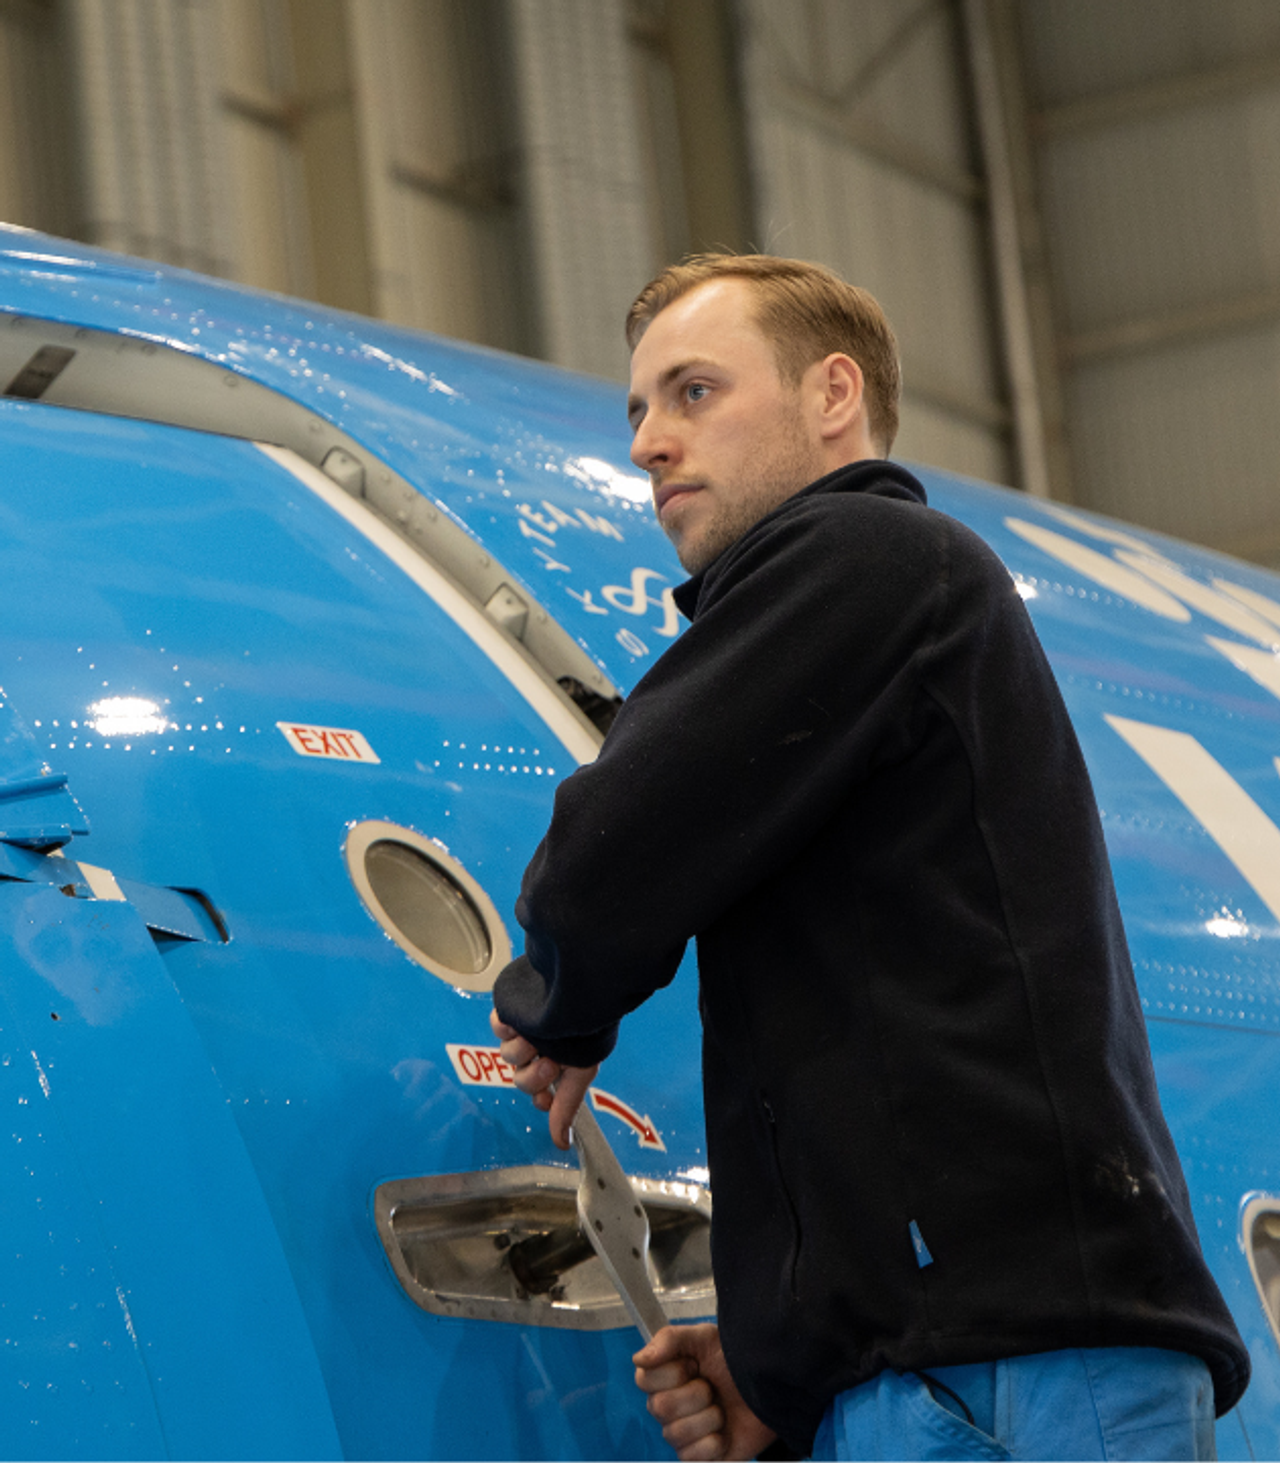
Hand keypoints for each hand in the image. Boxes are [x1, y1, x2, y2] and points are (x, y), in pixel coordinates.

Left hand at [489, 1007, 597, 1149]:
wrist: (578, 988)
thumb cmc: (586, 1027)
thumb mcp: (581, 1070)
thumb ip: (567, 1107)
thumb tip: (561, 1143)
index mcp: (558, 1065)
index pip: (538, 1093)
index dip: (538, 1097)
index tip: (545, 1098)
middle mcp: (540, 1051)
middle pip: (522, 1079)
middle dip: (533, 1074)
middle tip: (548, 1061)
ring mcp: (523, 1031)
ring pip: (508, 1055)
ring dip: (522, 1048)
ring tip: (536, 1034)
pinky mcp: (510, 1010)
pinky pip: (498, 1027)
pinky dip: (505, 1025)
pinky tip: (517, 1021)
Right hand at [634, 1324, 776, 1460]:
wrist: (769, 1388)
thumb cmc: (735, 1362)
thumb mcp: (705, 1338)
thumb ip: (669, 1339)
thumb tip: (639, 1358)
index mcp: (664, 1377)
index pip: (643, 1378)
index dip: (672, 1372)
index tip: (694, 1364)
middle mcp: (667, 1406)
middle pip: (660, 1407)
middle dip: (696, 1394)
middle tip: (712, 1387)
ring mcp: (681, 1434)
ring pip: (676, 1433)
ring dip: (709, 1417)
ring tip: (722, 1408)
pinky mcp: (697, 1457)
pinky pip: (692, 1457)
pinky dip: (714, 1443)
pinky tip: (724, 1432)